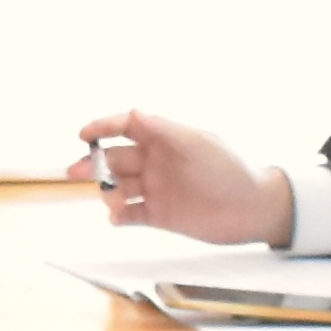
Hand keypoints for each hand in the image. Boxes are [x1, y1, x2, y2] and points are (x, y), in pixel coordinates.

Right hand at [75, 110, 295, 247]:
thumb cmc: (230, 170)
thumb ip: (164, 130)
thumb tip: (134, 113)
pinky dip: (119, 216)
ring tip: (113, 202)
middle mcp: (156, 162)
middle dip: (94, 164)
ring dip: (108, 193)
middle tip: (77, 172)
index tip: (83, 135)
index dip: (103, 127)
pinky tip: (117, 218)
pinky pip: (130, 215)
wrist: (253, 209)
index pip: (126, 127)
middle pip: (114, 159)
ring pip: (118, 188)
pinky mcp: (160, 216)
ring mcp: (156, 189)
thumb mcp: (198, 144)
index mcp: (164, 139)